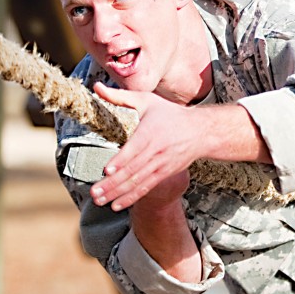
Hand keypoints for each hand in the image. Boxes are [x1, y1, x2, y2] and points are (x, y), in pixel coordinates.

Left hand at [91, 83, 198, 210]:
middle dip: (112, 184)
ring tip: (100, 201)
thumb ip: (119, 96)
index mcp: (150, 132)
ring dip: (118, 194)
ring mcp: (160, 165)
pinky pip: (145, 188)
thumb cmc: (170, 114)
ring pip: (137, 182)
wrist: (200, 132)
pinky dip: (131, 198)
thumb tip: (96, 87)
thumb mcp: (146, 101)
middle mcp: (155, 151)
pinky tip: (117, 205)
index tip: (107, 170)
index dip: (121, 161)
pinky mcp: (163, 174)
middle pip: (132, 170)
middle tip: (94, 192)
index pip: (134, 149)